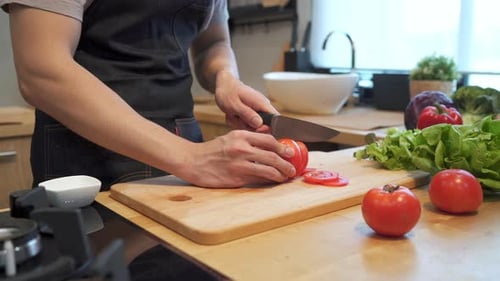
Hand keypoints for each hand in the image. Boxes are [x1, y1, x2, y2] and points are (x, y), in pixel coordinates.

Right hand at [178, 130, 295, 187]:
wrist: (192, 161)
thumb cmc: (211, 152)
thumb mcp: (229, 140)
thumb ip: (247, 143)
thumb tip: (267, 150)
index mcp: (240, 135)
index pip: (268, 139)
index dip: (282, 146)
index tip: (290, 151)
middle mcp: (241, 147)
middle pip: (272, 153)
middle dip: (286, 161)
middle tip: (292, 166)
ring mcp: (239, 162)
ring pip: (269, 167)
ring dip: (281, 172)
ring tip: (287, 175)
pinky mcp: (237, 176)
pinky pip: (259, 177)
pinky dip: (270, 179)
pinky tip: (274, 180)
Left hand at [214, 71, 277, 132]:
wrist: (224, 85)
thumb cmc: (227, 92)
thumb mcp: (234, 105)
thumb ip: (247, 114)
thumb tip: (260, 124)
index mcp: (261, 103)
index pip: (276, 119)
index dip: (267, 128)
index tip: (253, 128)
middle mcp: (263, 106)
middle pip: (264, 126)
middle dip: (249, 127)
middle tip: (237, 119)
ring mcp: (258, 110)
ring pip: (254, 126)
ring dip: (242, 124)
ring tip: (233, 115)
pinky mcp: (253, 112)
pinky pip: (249, 123)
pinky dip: (240, 122)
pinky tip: (234, 116)